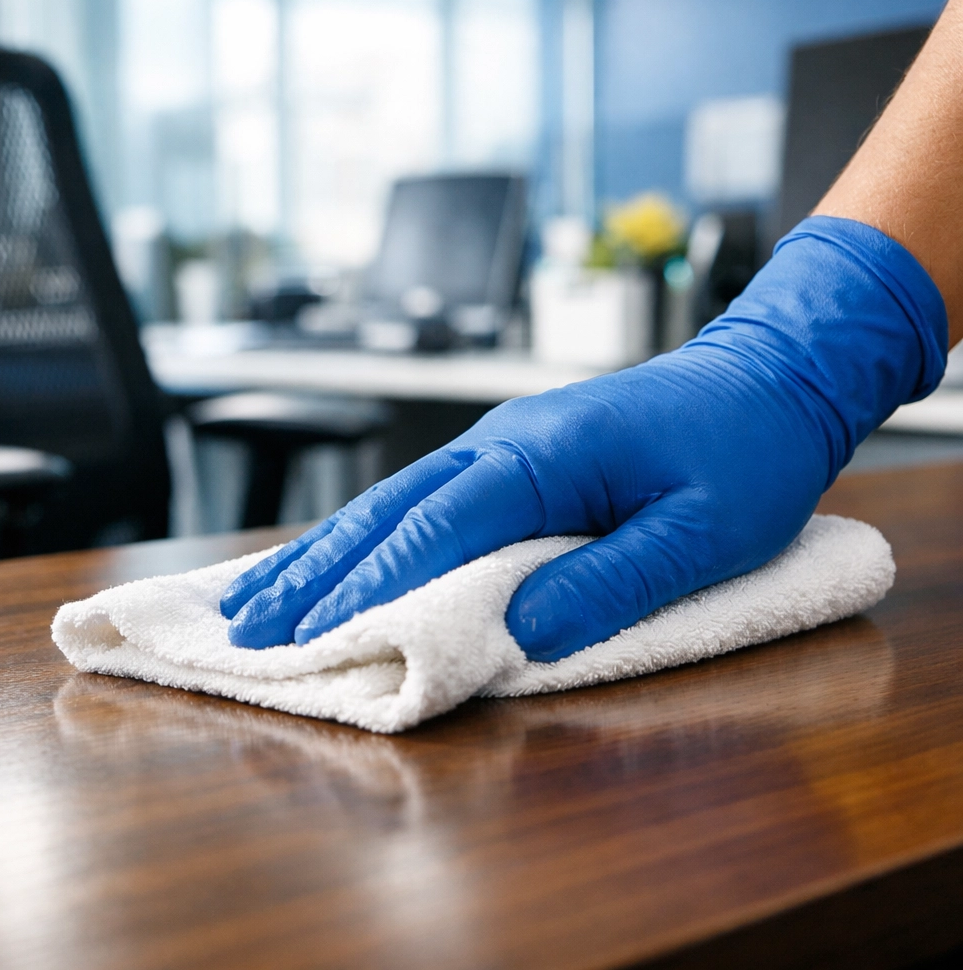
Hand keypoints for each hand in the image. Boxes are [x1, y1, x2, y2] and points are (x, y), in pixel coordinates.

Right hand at [221, 217, 945, 660]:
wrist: (769, 381)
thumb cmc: (746, 453)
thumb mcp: (704, 532)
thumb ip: (613, 580)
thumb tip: (523, 629)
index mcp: (542, 455)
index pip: (434, 530)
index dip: (367, 589)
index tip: (307, 637)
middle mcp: (504, 444)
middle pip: (388, 512)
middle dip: (317, 573)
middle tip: (248, 628)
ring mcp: (502, 447)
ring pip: (394, 503)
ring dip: (327, 553)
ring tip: (261, 596)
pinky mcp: (514, 461)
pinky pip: (425, 501)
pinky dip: (370, 536)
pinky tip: (340, 559)